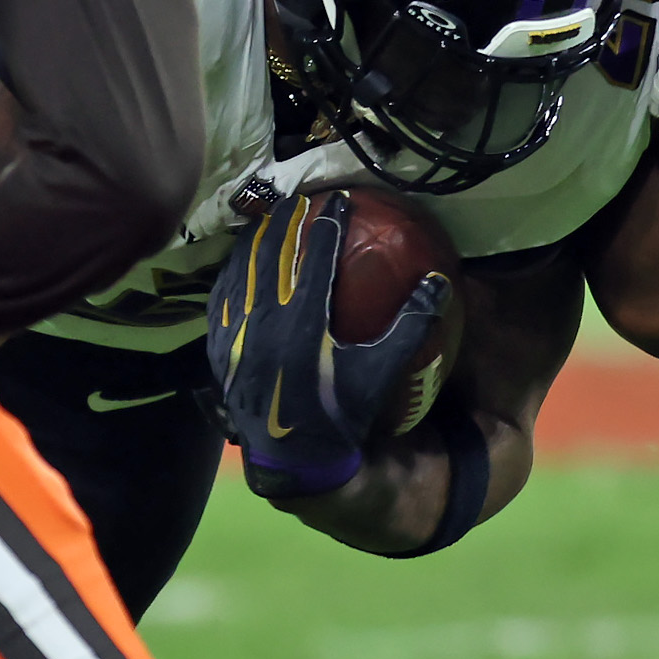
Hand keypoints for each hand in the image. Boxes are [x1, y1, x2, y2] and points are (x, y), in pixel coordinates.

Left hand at [206, 191, 452, 499]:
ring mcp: (236, 336)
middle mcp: (264, 323)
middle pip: (273, 256)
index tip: (338, 200)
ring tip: (267, 219)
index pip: (314, 259)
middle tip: (299, 199)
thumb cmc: (342, 414)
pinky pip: (221, 300)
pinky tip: (238, 265)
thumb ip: (412, 326)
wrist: (291, 459)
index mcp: (304, 324)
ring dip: (256, 242)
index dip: (326, 225)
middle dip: (286, 222)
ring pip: (241, 273)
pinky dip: (231, 275)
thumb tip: (440, 281)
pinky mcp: (219, 350)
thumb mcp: (382, 372)